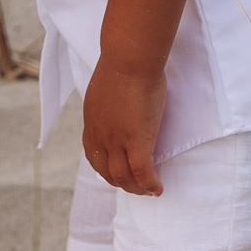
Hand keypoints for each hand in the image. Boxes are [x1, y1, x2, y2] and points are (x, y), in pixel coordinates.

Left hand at [82, 58, 166, 196]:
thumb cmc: (123, 65)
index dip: (106, 168)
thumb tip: (119, 104)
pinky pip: (142, 173)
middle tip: (136, 185)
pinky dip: (150, 185)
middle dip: (121, 183)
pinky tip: (158, 188)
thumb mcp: (106, 88)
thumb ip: (110, 102)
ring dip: (136, 188)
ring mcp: (116, 140)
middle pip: (106, 171)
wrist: (128, 59)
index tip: (118, 172)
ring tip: (149, 190)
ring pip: (123, 177)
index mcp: (92, 122)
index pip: (93, 155)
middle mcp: (100, 135)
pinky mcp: (136, 141)